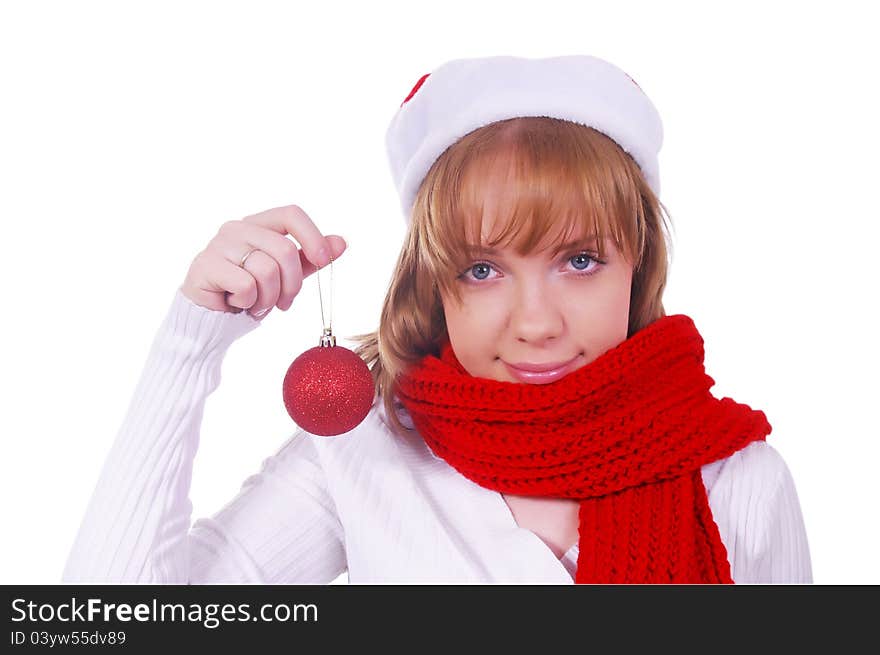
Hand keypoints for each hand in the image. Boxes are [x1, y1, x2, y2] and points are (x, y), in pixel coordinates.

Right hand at [180, 204, 346, 318]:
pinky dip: (248, 302)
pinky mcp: (205, 266)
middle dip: (292, 284)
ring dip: (268, 298)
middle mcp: (237, 229)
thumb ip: (310, 259)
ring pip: (266, 270)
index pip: (291, 214)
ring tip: (256, 303)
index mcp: (259, 225)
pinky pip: (245, 285)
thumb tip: (341, 242)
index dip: (312, 236)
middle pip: (285, 249)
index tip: (324, 261)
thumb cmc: (250, 294)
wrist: (212, 320)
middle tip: (283, 302)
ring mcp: (218, 245)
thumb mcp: (286, 276)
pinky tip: (236, 304)